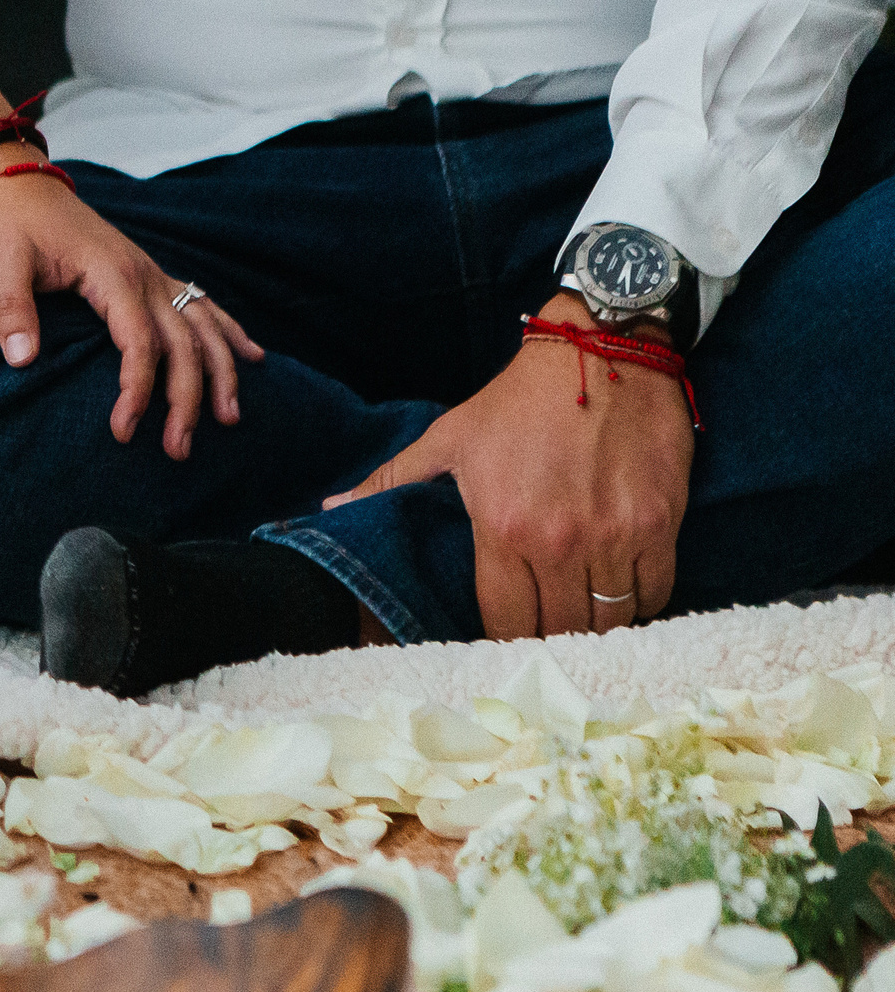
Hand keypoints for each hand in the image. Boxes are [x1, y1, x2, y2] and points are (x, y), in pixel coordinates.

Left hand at [0, 152, 263, 458]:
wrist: (15, 182)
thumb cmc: (5, 223)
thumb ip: (11, 309)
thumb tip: (21, 360)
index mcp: (110, 273)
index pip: (138, 342)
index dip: (137, 389)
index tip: (123, 430)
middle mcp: (142, 274)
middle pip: (182, 343)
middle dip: (187, 399)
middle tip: (177, 450)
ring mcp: (150, 273)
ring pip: (202, 326)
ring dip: (220, 373)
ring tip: (229, 419)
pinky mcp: (147, 274)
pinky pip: (200, 304)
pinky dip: (228, 332)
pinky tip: (253, 356)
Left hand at [325, 294, 695, 637]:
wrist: (601, 352)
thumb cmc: (519, 399)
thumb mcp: (448, 437)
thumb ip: (390, 481)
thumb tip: (331, 510)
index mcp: (503, 529)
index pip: (504, 621)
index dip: (503, 637)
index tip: (505, 633)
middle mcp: (561, 541)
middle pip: (560, 630)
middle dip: (550, 639)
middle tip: (546, 631)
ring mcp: (615, 535)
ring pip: (611, 620)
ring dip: (597, 628)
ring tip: (584, 618)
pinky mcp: (660, 522)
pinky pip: (656, 591)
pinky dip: (641, 603)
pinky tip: (624, 596)